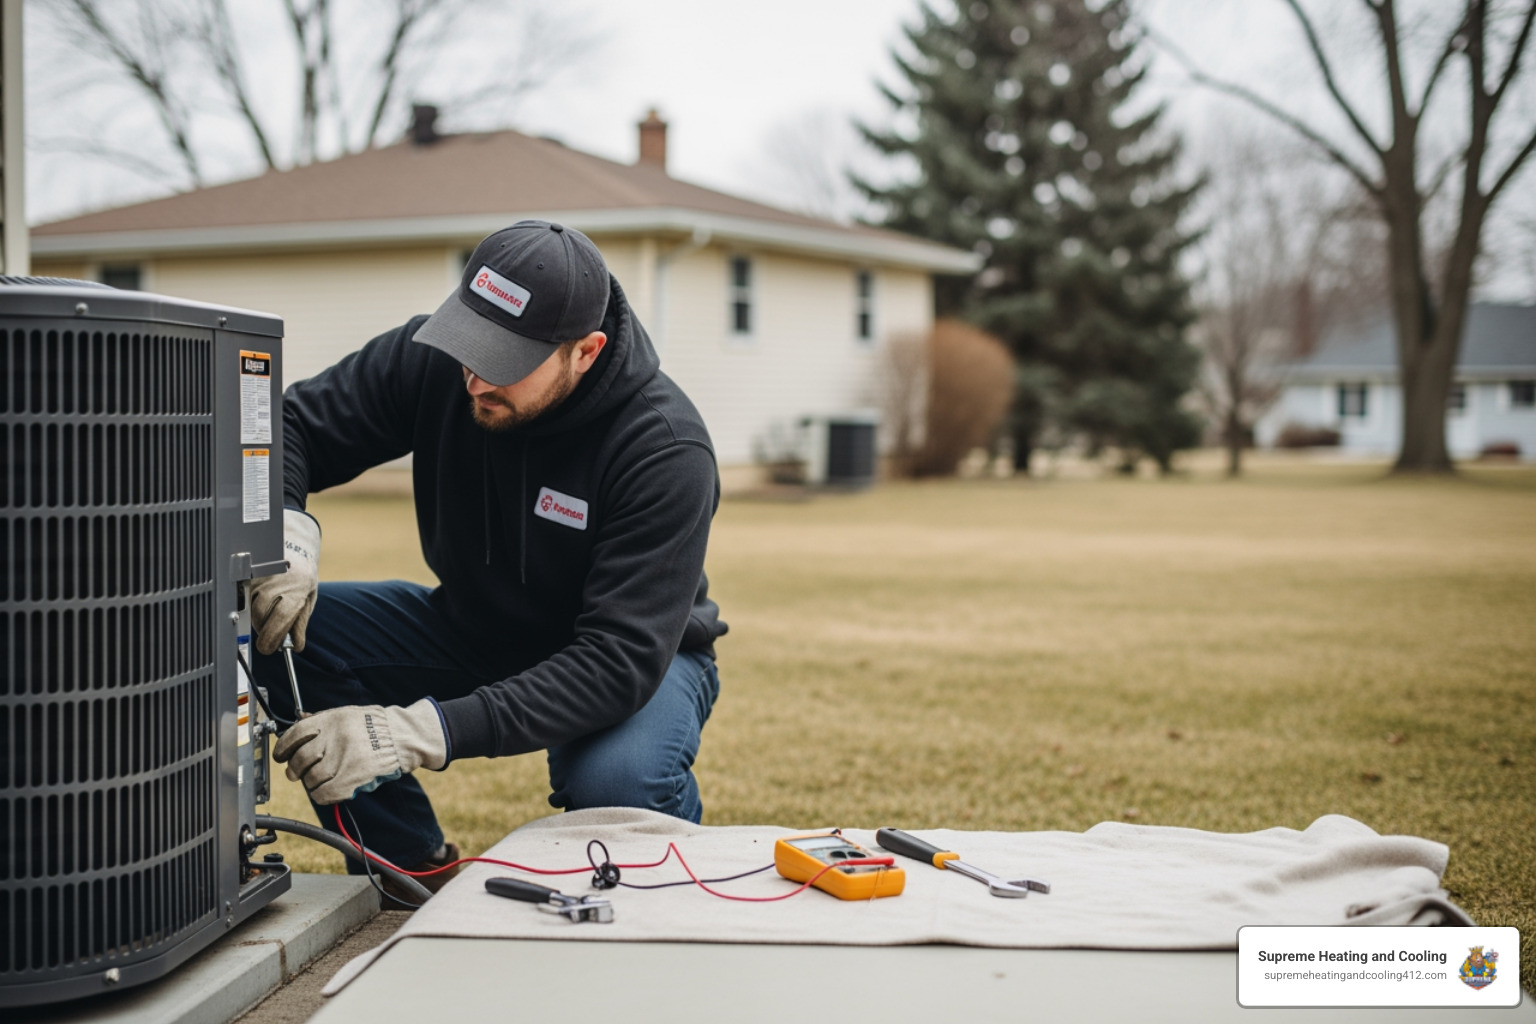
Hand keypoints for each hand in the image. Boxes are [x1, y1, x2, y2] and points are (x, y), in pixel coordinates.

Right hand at [252, 508, 320, 654]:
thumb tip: (295, 646)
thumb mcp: (308, 600)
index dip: (272, 638)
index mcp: (297, 590)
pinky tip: (258, 602)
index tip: (268, 649)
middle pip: (260, 615)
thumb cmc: (302, 578)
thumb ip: (300, 623)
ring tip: (267, 615)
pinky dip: (248, 605)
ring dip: (256, 618)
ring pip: (249, 607)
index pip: (281, 620)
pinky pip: (242, 596)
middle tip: (269, 635)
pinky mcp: (249, 572)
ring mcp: (261, 576)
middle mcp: (278, 582)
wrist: (295, 549)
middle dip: (263, 630)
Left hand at [272, 700, 447, 804]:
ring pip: (311, 779)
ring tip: (319, 781)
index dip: (283, 747)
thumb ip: (322, 719)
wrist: (403, 737)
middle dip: (295, 769)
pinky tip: (327, 790)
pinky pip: (325, 793)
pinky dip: (322, 795)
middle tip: (297, 772)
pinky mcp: (352, 777)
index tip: (280, 756)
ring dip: (311, 783)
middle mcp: (335, 737)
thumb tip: (298, 721)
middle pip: (300, 759)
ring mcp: (343, 758)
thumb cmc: (375, 725)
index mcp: (332, 719)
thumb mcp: (347, 714)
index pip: (295, 734)